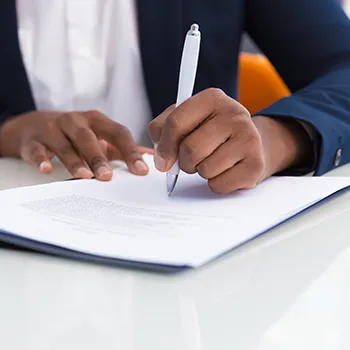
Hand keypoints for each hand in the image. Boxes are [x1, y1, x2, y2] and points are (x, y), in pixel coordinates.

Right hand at [0, 110, 149, 179]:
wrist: (35, 125)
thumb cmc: (76, 135)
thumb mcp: (100, 136)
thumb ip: (122, 148)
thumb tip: (150, 159)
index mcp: (97, 121)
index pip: (118, 133)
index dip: (130, 151)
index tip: (141, 171)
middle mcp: (75, 121)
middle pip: (88, 138)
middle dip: (99, 158)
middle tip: (108, 177)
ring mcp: (52, 129)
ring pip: (64, 144)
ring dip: (74, 160)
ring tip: (84, 176)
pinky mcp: (33, 140)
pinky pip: (36, 150)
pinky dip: (41, 159)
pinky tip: (46, 170)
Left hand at [148, 88, 311, 193]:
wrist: (247, 144)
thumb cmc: (210, 133)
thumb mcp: (184, 121)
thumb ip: (162, 130)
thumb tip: (161, 157)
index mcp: (212, 98)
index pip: (175, 123)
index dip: (164, 146)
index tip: (163, 160)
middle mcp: (234, 113)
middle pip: (190, 149)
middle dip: (184, 162)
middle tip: (191, 160)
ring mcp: (249, 138)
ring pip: (205, 169)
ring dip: (201, 172)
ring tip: (211, 161)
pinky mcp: (255, 164)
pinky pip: (219, 185)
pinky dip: (215, 184)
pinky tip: (224, 171)